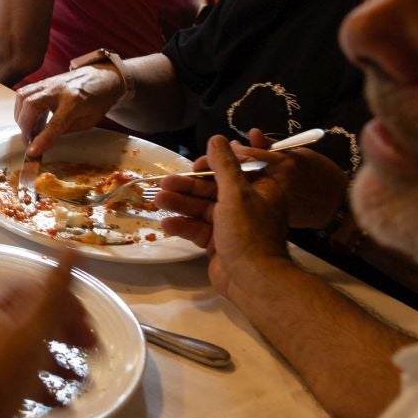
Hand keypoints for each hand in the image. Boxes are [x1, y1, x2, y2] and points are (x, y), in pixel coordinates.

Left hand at [0, 260, 94, 417]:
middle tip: (92, 348)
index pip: (31, 285)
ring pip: (23, 347)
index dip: (64, 299)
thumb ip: (54, 291)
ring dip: (56, 360)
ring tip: (81, 379)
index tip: (88, 321)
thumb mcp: (32, 330)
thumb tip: (72, 248)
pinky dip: (37, 381)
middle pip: (27, 316)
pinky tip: (58, 401)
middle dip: (63, 331)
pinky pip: (12, 372)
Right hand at [13, 65, 125, 157]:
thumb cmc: (98, 100)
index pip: (55, 123)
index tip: (32, 152)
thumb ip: (66, 129)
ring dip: (20, 116)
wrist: (102, 75)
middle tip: (28, 140)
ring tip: (28, 129)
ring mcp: (49, 83)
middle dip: (25, 126)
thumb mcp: (89, 121)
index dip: (42, 139)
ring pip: (23, 97)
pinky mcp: (43, 81)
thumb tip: (45, 139)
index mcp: (75, 102)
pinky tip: (28, 117)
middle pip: (32, 106)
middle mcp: (58, 90)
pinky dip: (21, 107)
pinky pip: (24, 92)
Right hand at [158, 134, 293, 300]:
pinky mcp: (219, 244)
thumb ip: (224, 165)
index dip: (211, 166)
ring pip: (202, 209)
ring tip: (157, 200)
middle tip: (164, 184)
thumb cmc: (248, 232)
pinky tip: (166, 224)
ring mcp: (231, 226)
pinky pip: (199, 229)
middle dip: (188, 188)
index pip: (233, 170)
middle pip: (212, 190)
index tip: (194, 166)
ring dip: (181, 205)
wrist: (253, 279)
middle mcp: (247, 206)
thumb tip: (216, 137)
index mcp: (260, 190)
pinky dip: (184, 226)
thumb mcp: (236, 193)